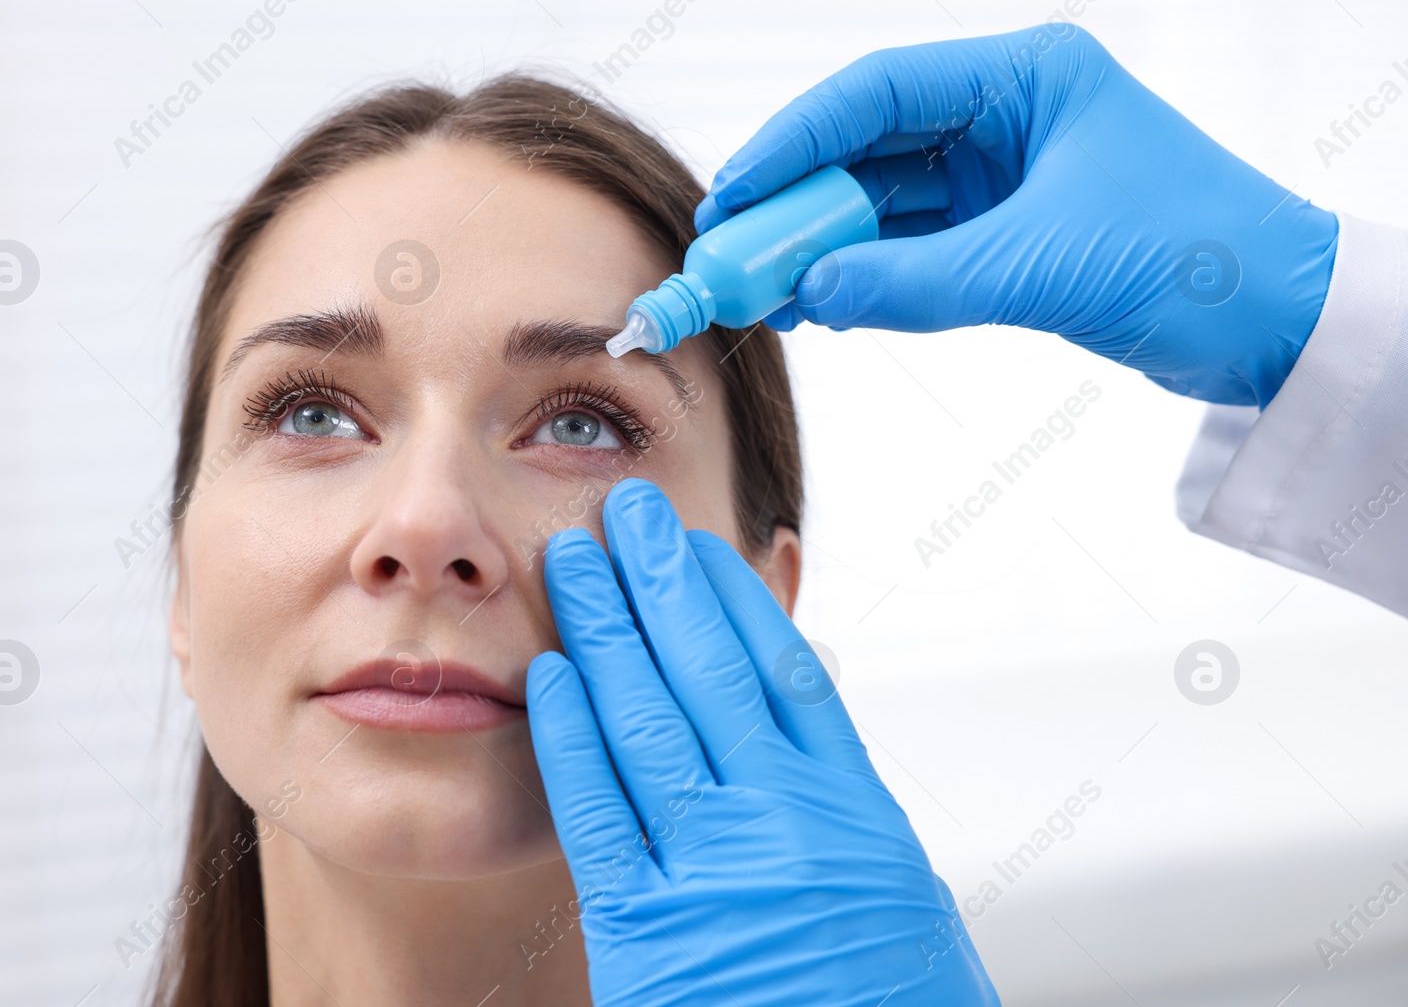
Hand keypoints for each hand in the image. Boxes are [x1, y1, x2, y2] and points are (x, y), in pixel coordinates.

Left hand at [525, 479, 997, 1005]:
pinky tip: (554, 676)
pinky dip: (573, 738)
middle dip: (663, 585)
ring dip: (608, 632)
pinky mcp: (652, 937)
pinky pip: (604, 815)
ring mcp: (722, 878)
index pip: (790, 674)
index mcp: (861, 819)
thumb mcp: (895, 906)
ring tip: (573, 562)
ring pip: (653, 723)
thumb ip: (838, 811)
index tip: (702, 546)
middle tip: (624, 512)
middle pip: (715, 675)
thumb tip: (802, 717)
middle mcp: (794, 829)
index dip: (738, 601)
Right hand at [695, 25, 1337, 406]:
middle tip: (730, 255)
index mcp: (1026, 76)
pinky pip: (912, 250)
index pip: (876, 94)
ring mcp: (1006, 176)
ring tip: (761, 292)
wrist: (1282, 325)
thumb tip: (809, 294)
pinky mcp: (1008, 234)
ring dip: (823, 248)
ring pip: (884, 205)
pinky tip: (820, 306)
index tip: (733, 196)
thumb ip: (915, 283)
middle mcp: (1009, 115)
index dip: (791, 143)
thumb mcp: (1040, 265)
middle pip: (868, 149)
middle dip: (796, 204)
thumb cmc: (1196, 260)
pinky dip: (865, 278)